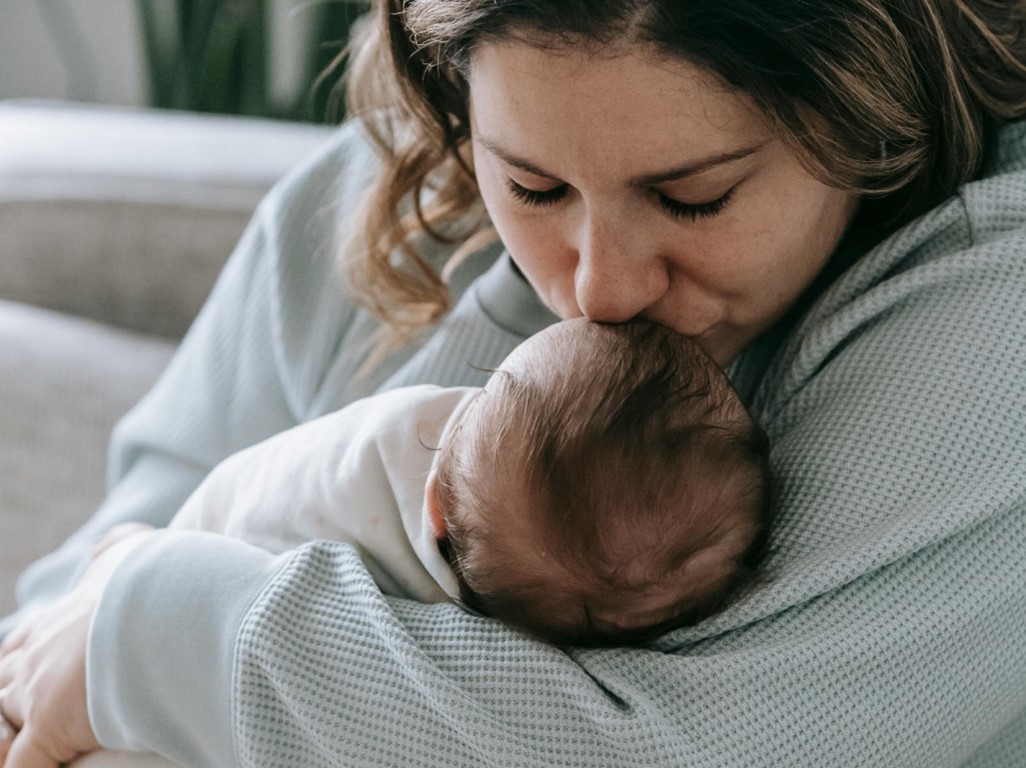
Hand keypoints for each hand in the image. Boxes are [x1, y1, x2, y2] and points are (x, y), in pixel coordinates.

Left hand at [0, 530, 153, 767]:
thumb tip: (102, 551)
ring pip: (2, 725)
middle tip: (26, 708)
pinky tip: (39, 765)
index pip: (22, 645)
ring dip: (10, 734)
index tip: (26, 667)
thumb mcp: (133, 548)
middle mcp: (38, 655)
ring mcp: (38, 693)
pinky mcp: (49, 727)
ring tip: (26, 741)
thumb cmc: (155, 577)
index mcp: (57, 617)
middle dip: (9, 698)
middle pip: (3, 684)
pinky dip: (19, 765)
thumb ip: (116, 548)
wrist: (162, 603)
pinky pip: (21, 761)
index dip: (21, 660)